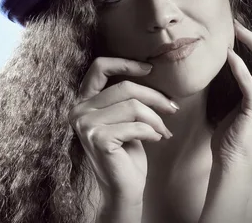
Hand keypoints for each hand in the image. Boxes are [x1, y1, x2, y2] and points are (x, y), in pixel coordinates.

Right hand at [67, 57, 178, 206]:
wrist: (123, 188)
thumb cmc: (127, 152)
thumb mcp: (124, 118)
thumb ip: (126, 97)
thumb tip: (151, 72)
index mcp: (84, 101)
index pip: (99, 68)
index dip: (125, 63)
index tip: (149, 68)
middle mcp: (79, 110)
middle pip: (124, 88)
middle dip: (155, 97)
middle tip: (173, 108)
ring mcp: (86, 124)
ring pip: (133, 107)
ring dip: (156, 119)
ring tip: (163, 130)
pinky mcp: (98, 138)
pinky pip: (135, 126)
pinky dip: (152, 132)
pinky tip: (156, 140)